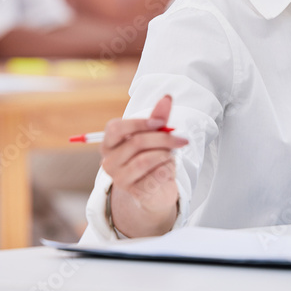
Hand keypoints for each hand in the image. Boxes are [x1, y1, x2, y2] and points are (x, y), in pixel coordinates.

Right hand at [101, 95, 187, 234]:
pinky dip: (168, 170)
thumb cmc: (152, 157)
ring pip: (145, 160)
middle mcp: (109, 161)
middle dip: (163, 139)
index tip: (161, 122)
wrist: (155, 191)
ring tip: (172, 156)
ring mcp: (119, 179)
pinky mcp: (134, 192)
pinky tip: (169, 170)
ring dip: (165, 155)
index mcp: (109, 143)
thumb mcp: (155, 136)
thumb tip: (167, 97)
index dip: (139, 123)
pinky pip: (155, 177)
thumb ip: (158, 118)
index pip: (116, 128)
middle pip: (136, 142)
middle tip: (182, 140)